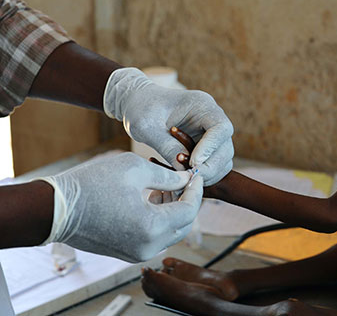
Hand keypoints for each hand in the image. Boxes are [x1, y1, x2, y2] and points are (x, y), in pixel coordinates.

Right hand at [35, 152, 202, 261]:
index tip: (196, 174)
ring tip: (165, 186)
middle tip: (184, 180)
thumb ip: (168, 176)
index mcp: (152, 227)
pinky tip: (153, 198)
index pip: (190, 210)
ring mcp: (137, 253)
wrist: (54, 209)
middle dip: (188, 201)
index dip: (196, 190)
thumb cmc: (92, 184)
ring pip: (171, 232)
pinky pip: (155, 237)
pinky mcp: (128, 253)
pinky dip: (160, 219)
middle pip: (184, 225)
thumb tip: (187, 178)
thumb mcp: (135, 169)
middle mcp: (148, 246)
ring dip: (174, 210)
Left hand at [103, 67, 233, 185]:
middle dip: (210, 166)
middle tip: (189, 177)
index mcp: (202, 105)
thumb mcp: (148, 128)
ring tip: (183, 177)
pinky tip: (181, 176)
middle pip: (225, 147)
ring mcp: (210, 134)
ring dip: (207, 173)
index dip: (211, 147)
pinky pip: (211, 165)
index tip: (193, 162)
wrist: (137, 105)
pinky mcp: (204, 147)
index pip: (221, 128)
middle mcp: (212, 119)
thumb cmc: (141, 109)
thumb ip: (167, 146)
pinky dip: (200, 174)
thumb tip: (185, 169)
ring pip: (222, 160)